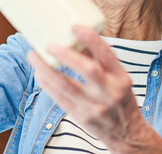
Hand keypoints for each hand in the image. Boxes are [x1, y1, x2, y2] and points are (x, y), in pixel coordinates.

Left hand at [27, 25, 161, 153]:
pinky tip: (39, 74)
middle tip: (49, 44)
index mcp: (121, 78)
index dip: (91, 39)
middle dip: (66, 55)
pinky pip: (60, 99)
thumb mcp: (119, 78)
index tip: (75, 26)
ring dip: (47, 69)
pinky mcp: (82, 118)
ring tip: (34, 56)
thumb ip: (101, 60)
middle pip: (88, 70)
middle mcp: (110, 92)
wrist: (127, 134)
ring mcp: (96, 107)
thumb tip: (76, 39)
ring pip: (67, 86)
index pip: (107, 54)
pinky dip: (47, 85)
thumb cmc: (121, 99)